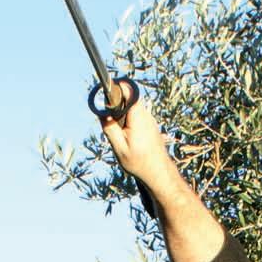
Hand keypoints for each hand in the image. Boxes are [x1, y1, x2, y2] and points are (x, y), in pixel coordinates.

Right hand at [97, 80, 178, 196]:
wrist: (159, 172)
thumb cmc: (139, 162)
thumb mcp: (119, 148)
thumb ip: (109, 128)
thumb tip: (102, 113)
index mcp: (138, 117)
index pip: (129, 91)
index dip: (118, 88)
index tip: (107, 95)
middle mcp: (146, 115)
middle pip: (129, 99)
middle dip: (117, 106)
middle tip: (112, 123)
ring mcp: (150, 119)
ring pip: (132, 108)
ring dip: (123, 116)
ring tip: (123, 135)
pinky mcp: (150, 125)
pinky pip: (137, 116)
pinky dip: (129, 123)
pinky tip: (130, 139)